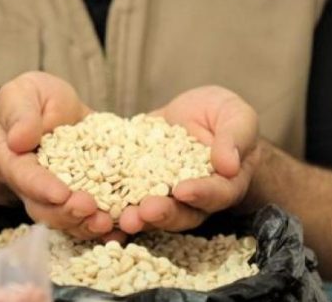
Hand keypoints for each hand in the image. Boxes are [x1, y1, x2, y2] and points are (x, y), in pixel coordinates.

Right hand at [0, 72, 119, 239]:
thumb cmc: (30, 99)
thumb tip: (19, 140)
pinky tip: (125, 225)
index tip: (60, 193)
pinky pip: (92, 216)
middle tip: (90, 209)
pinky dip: (108, 224)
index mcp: (14, 160)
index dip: (41, 187)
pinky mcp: (84, 194)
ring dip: (87, 224)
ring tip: (108, 222)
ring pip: (68, 219)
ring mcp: (59, 194)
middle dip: (68, 212)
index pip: (25, 176)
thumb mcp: (21, 93)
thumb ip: (20, 114)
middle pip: (46, 208)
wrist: (51, 110)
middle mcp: (34, 185)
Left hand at [119, 86, 259, 233]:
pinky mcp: (137, 183)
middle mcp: (193, 198)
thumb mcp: (237, 117)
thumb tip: (228, 164)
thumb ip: (235, 137)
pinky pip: (123, 195)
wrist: (198, 113)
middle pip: (181, 213)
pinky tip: (94, 207)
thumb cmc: (225, 116)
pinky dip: (110, 204)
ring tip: (120, 217)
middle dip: (162, 212)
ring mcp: (163, 193)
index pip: (215, 194)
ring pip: (151, 212)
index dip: (200, 194)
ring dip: (136, 216)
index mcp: (223, 184)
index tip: (184, 190)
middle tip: (145, 210)